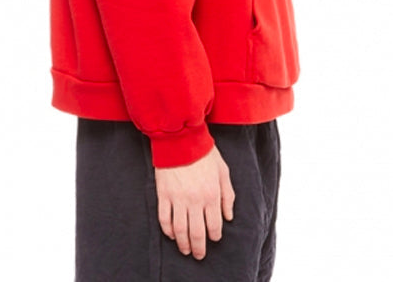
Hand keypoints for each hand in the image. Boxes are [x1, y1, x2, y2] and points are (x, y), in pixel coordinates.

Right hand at [154, 145, 234, 259]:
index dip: (214, 236)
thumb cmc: (204, 152)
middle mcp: (195, 200)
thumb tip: (229, 216)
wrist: (180, 138)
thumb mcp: (223, 171)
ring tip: (185, 249)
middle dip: (199, 248)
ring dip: (183, 244)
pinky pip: (164, 219)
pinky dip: (167, 230)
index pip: (214, 226)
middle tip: (199, 255)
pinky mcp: (164, 194)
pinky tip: (171, 234)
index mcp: (212, 195)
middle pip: (197, 233)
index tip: (213, 239)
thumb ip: (228, 195)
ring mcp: (178, 199)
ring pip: (180, 230)